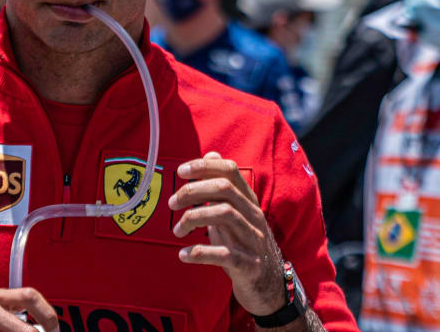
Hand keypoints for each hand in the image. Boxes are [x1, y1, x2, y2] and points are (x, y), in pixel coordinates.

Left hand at [168, 151, 285, 315]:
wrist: (268, 284)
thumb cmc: (244, 243)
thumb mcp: (235, 211)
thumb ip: (223, 185)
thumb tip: (211, 154)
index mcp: (248, 201)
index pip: (230, 171)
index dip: (204, 166)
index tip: (181, 172)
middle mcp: (253, 216)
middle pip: (223, 190)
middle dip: (193, 191)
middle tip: (172, 203)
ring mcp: (253, 239)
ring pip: (224, 215)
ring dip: (193, 218)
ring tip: (177, 231)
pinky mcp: (248, 264)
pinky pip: (223, 254)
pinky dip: (200, 252)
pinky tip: (183, 254)